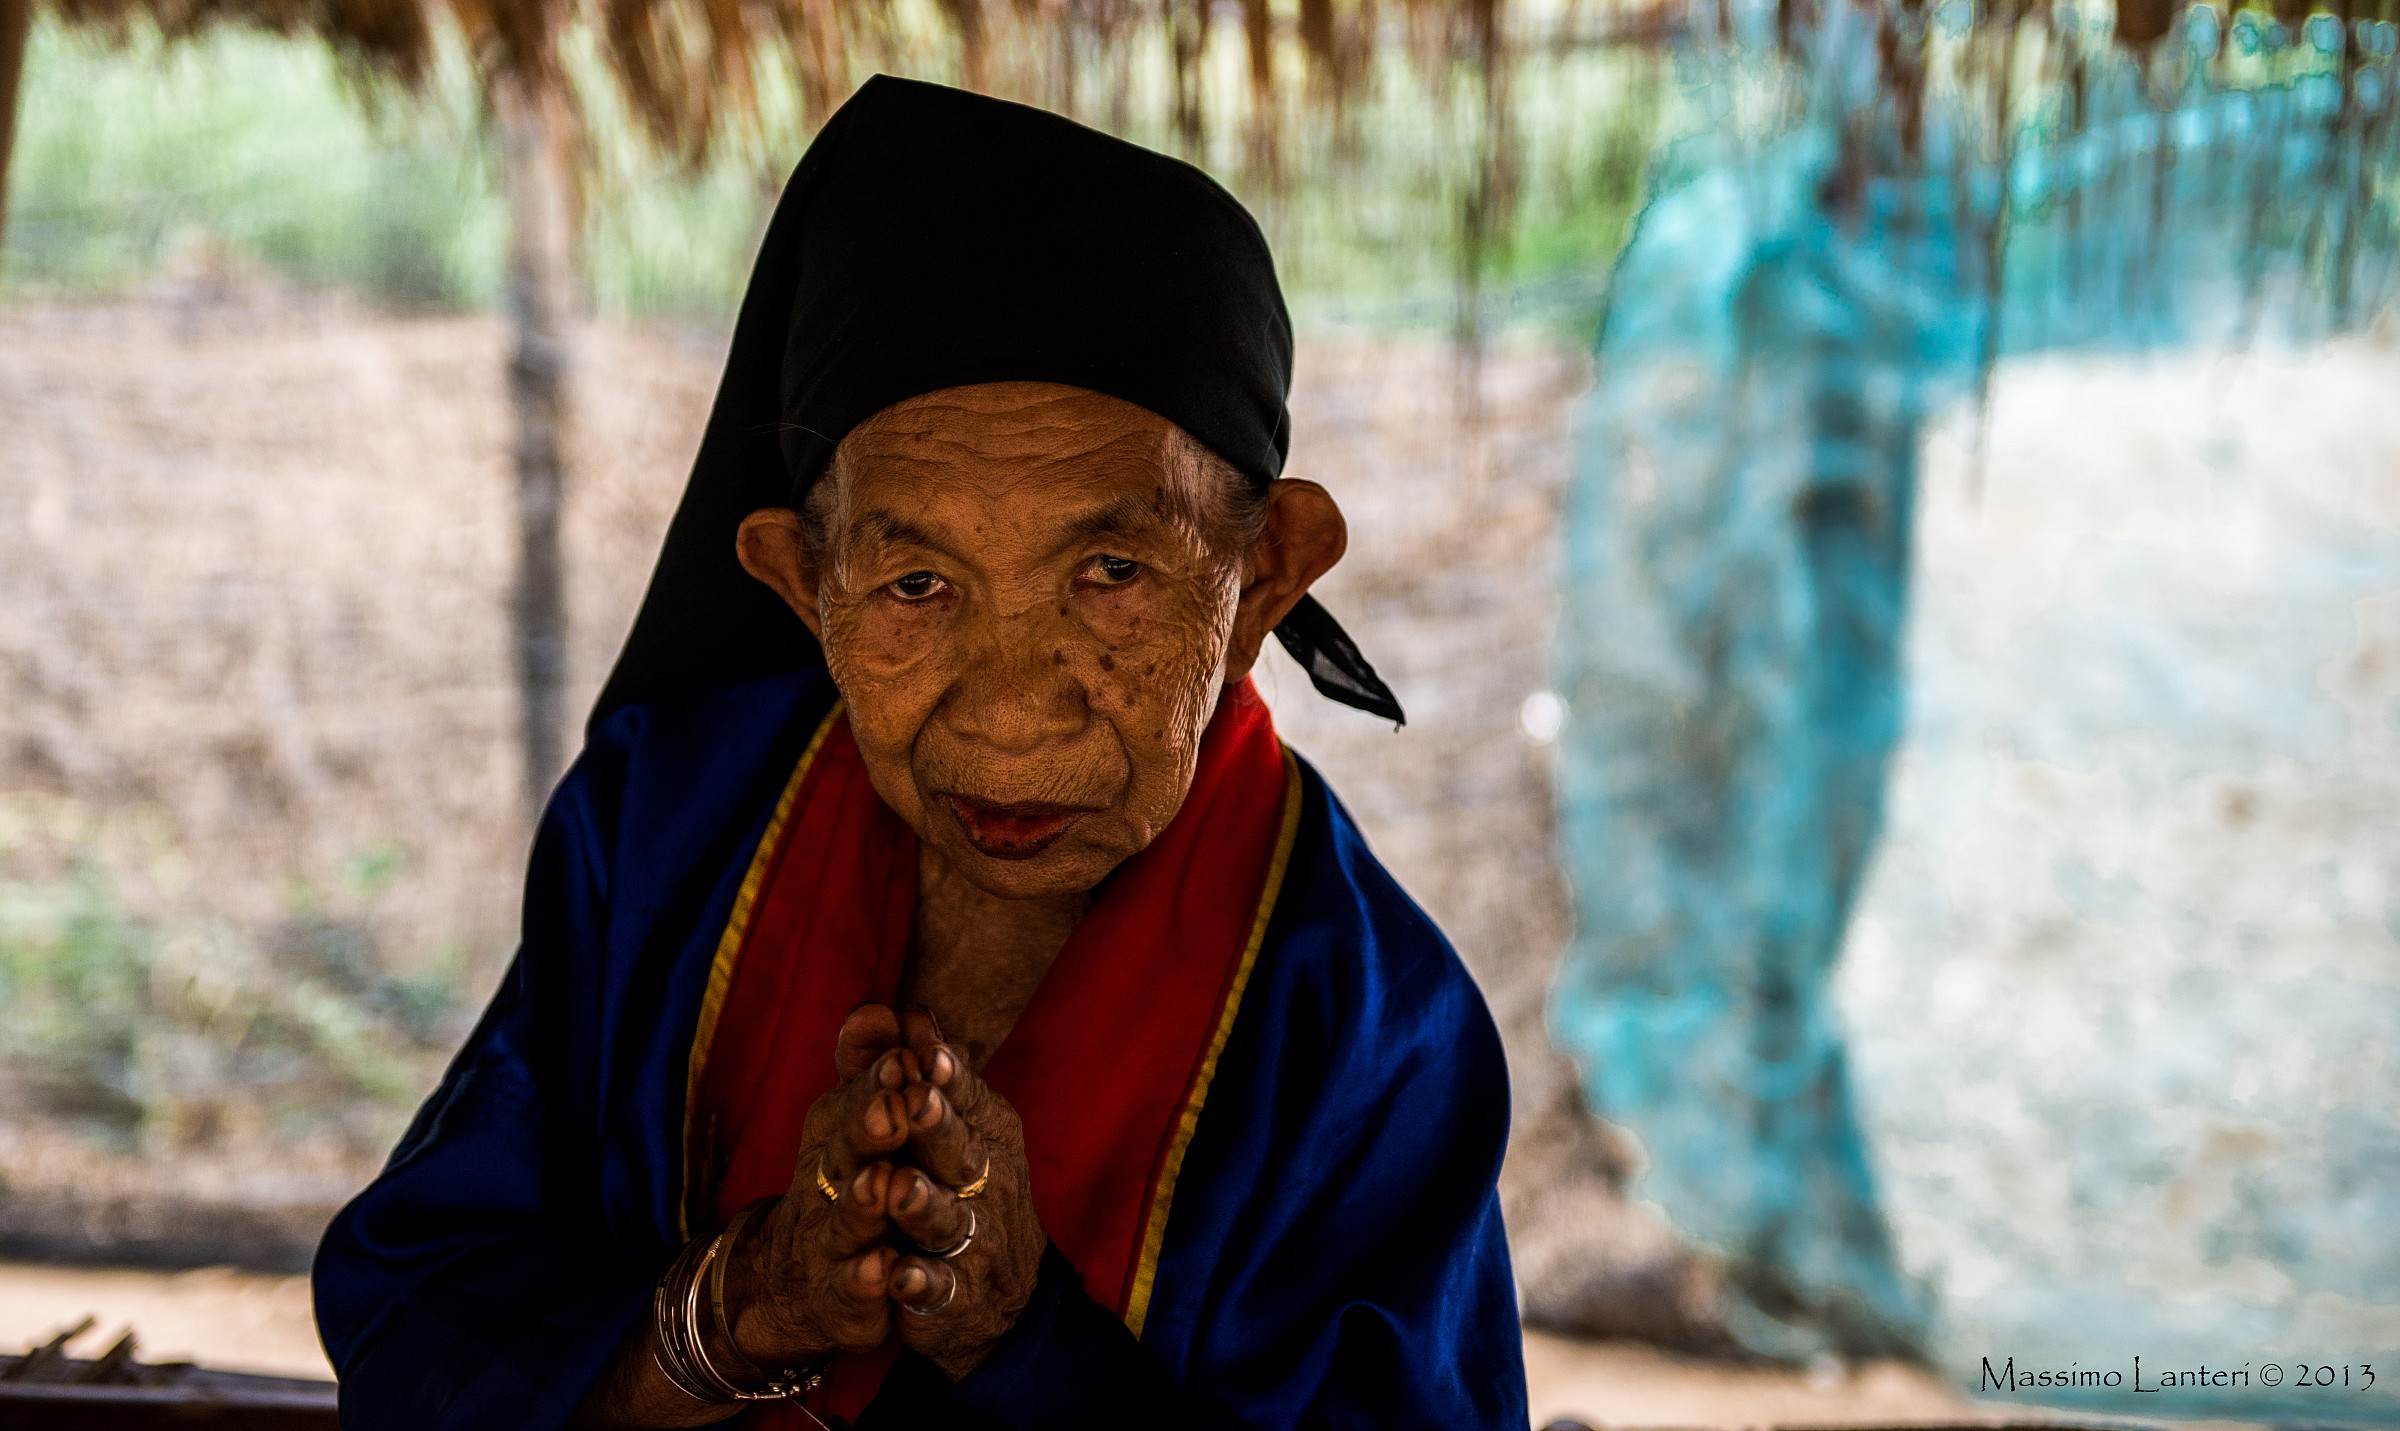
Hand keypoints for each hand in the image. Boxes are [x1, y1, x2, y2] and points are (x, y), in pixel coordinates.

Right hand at [721, 1004, 920, 1365]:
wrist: (798, 1280)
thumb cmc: (842, 1183)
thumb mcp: (849, 1124)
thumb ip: (867, 1068)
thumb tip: (879, 1007)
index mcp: (844, 1135)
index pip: (864, 1098)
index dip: (884, 1079)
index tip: (907, 1053)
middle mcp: (832, 1182)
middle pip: (851, 1152)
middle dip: (872, 1128)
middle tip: (893, 1105)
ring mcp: (834, 1243)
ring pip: (851, 1220)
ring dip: (866, 1202)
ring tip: (885, 1181)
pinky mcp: (842, 1298)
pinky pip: (854, 1290)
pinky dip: (866, 1282)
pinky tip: (883, 1271)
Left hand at [882, 1009, 1046, 1380]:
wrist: (998, 1295)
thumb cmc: (961, 1188)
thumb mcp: (941, 1129)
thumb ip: (907, 1072)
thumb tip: (891, 1007)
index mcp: (984, 1131)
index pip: (963, 1096)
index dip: (944, 1074)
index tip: (922, 1046)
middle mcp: (986, 1180)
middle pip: (958, 1150)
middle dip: (936, 1125)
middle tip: (914, 1099)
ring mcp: (974, 1239)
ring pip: (945, 1218)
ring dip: (922, 1204)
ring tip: (898, 1188)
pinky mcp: (957, 1295)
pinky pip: (939, 1289)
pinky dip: (920, 1283)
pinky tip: (899, 1278)